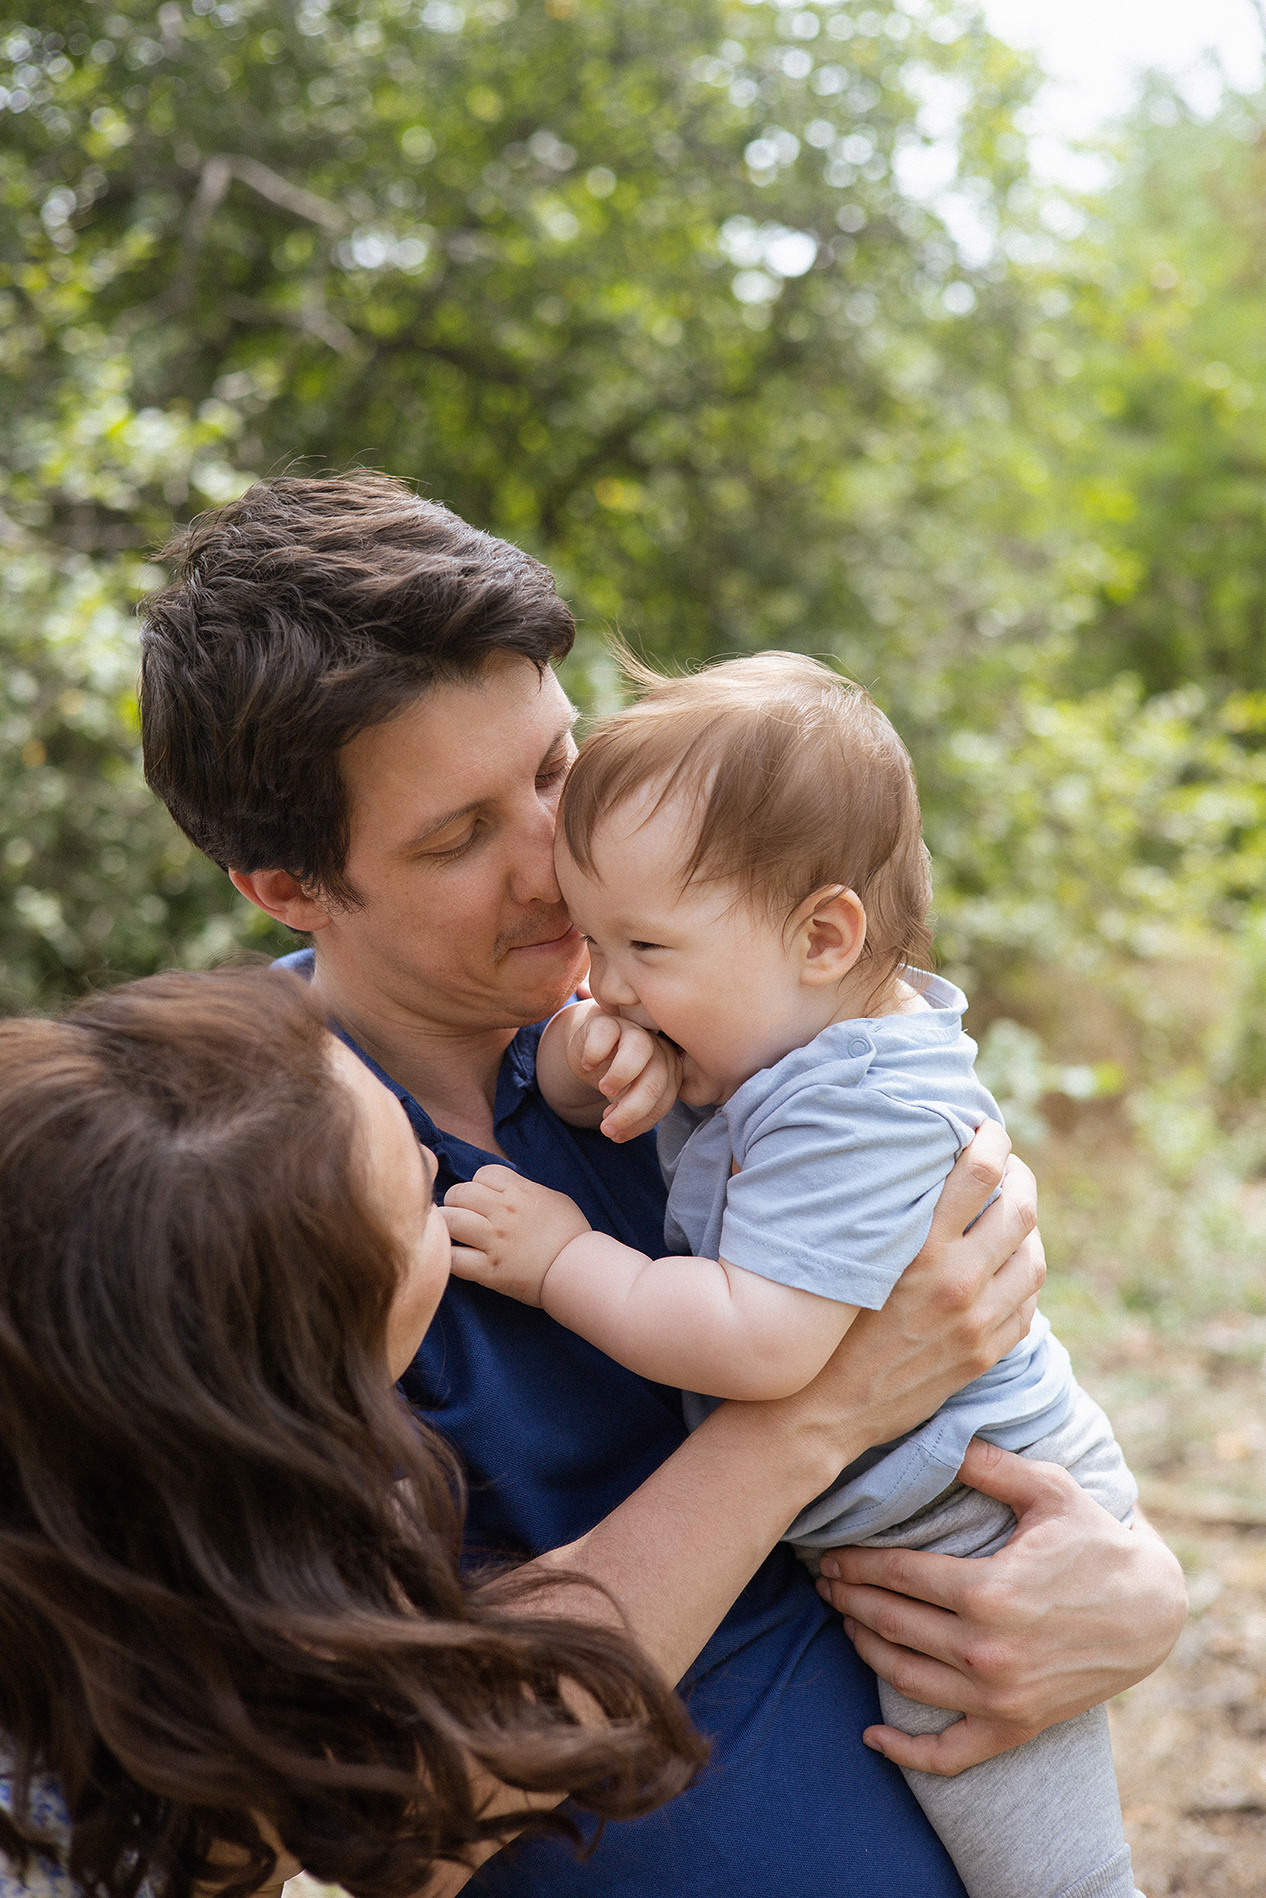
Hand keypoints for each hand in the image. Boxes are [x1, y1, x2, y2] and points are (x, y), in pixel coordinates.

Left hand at [442, 1165, 591, 1305]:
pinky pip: (454, 1258)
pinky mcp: (490, 1270)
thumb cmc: (570, 1233)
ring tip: (452, 1233)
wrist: (581, 1270)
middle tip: (461, 1215)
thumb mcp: (552, 1198)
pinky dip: (447, 1257)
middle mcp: (503, 1212)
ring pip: (450, 1220)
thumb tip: (503, 1188)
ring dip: (447, 1225)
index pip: (482, 1174)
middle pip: (460, 1192)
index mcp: (520, 1192)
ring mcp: (495, 1241)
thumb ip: (524, 1190)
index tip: (482, 1198)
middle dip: (456, 1201)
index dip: (478, 1185)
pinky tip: (453, 1257)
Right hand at [564, 1004, 680, 1142]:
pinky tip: (587, 1066)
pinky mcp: (606, 1021)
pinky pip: (606, 1033)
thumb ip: (632, 1115)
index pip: (665, 1099)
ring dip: (621, 1075)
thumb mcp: (628, 1098)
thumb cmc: (616, 1077)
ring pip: (640, 1048)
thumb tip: (617, 1134)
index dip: (642, 1122)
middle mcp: (657, 1047)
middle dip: (631, 1110)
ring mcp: (632, 1030)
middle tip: (607, 1128)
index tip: (617, 1135)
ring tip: (604, 1091)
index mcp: (669, 1069)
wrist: (591, 1050)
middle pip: (656, 1078)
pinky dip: (595, 1053)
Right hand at [789, 1122, 1044, 1460]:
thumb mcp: (850, 1255)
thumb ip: (886, 1213)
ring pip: (1034, 1257)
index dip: (993, 1141)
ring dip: (1030, 1227)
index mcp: (920, 1248)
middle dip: (1021, 1176)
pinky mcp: (984, 1354)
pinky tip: (1009, 1265)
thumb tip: (904, 1162)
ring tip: (1014, 1213)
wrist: (823, 1408)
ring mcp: (977, 1322)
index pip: (979, 1173)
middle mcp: (957, 1282)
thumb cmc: (823, 1321)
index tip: (989, 1128)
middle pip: (1020, 1209)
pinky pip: (1028, 1305)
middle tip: (1010, 1165)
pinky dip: (1026, 1275)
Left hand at [816, 1439, 1187, 1776]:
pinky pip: (949, 1755)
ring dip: (865, 1649)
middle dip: (849, 1599)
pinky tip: (871, 1737)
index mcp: (989, 1591)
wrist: (1151, 1612)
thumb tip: (938, 1435)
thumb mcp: (1048, 1490)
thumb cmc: (1095, 1543)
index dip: (856, 1562)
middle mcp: (986, 1651)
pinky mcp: (1014, 1728)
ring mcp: (999, 1697)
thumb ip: (988, 1464)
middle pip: (891, 1623)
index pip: (897, 1575)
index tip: (831, 1553)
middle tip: (825, 1582)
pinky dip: (906, 1753)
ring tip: (846, 1621)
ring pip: (904, 1678)